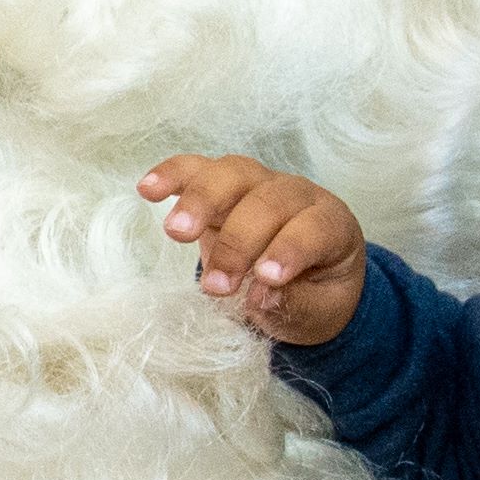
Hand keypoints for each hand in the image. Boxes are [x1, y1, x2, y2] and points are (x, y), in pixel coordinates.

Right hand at [141, 153, 368, 343]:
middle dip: (237, 243)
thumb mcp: (316, 312)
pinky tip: (148, 190)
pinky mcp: (224, 184)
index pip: (314, 228)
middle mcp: (298, 195)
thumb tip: (262, 297)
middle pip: (267, 202)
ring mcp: (259, 183)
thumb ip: (294, 304)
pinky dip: (173, 175)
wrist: (302, 277)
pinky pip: (198, 168)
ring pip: (232, 174)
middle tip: (215, 286)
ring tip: (175, 233)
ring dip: (202, 201)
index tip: (265, 278)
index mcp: (331, 225)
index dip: (291, 249)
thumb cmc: (313, 294)